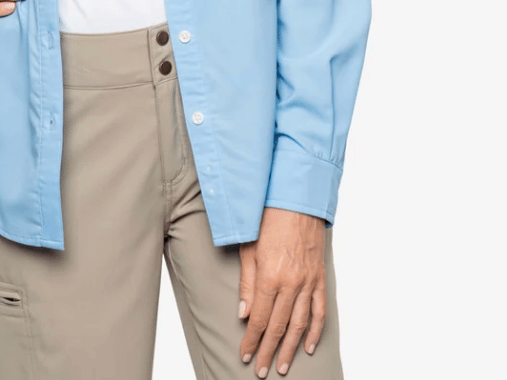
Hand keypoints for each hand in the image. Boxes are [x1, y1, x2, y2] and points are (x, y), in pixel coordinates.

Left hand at [237, 207, 326, 376]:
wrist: (296, 200)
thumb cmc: (268, 219)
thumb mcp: (248, 248)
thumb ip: (247, 283)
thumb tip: (244, 314)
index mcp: (270, 276)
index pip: (258, 317)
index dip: (251, 339)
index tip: (245, 354)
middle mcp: (291, 283)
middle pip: (277, 325)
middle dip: (268, 350)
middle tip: (261, 369)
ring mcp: (307, 282)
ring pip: (299, 323)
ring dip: (289, 347)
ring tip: (282, 365)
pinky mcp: (319, 278)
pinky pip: (318, 310)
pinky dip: (314, 330)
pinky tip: (307, 345)